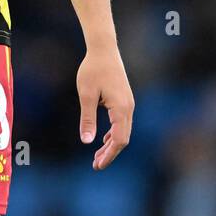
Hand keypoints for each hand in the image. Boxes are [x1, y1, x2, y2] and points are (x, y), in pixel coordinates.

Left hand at [76, 45, 133, 169]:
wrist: (104, 50)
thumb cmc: (93, 70)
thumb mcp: (86, 95)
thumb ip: (87, 119)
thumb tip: (87, 141)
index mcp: (121, 109)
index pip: (119, 140)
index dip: (109, 154)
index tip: (97, 165)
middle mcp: (128, 108)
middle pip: (123, 138)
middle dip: (110, 153)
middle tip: (95, 165)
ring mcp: (128, 104)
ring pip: (123, 131)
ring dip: (111, 145)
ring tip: (97, 157)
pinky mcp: (124, 100)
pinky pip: (121, 123)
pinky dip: (113, 134)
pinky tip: (103, 139)